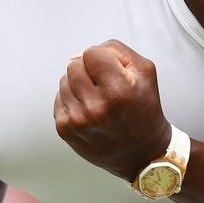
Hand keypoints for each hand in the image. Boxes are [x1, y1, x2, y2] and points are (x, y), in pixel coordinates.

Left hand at [54, 40, 171, 182]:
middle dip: (89, 71)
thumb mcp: (144, 71)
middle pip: (74, 65)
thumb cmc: (144, 109)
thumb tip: (77, 54)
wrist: (142, 152)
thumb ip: (113, 49)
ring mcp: (78, 120)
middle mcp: (96, 108)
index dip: (103, 59)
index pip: (91, 52)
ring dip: (79, 86)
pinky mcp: (65, 129)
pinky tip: (89, 112)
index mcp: (118, 92)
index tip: (113, 73)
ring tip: (99, 101)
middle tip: (106, 88)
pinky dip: (72, 100)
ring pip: (64, 80)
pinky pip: (59, 97)